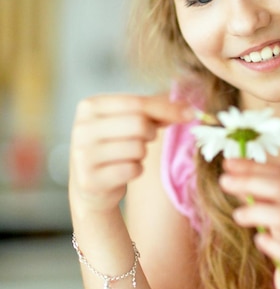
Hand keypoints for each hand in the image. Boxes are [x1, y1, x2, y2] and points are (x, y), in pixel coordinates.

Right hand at [69, 93, 191, 212]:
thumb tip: (187, 107)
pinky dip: (135, 170)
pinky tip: (123, 171)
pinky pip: (132, 170)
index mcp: (89, 106)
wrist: (93, 186)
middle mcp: (81, 128)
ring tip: (128, 156)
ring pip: (138, 148)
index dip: (166, 108)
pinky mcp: (89, 180)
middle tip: (145, 139)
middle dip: (151, 133)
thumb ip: (155, 110)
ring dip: (141, 154)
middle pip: (139, 124)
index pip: (136, 102)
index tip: (190, 113)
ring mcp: (82, 155)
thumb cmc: (116, 146)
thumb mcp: (129, 121)